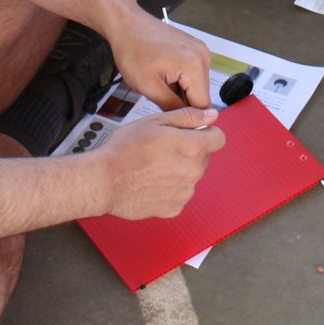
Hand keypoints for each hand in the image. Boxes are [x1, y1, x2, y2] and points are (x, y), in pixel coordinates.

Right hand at [93, 109, 224, 219]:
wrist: (104, 181)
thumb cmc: (125, 149)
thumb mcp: (156, 121)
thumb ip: (188, 117)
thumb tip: (211, 116)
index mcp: (192, 148)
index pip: (219, 138)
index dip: (206, 133)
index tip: (192, 133)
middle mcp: (193, 172)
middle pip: (202, 157)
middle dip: (188, 151)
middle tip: (162, 148)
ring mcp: (184, 193)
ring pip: (190, 176)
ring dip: (178, 170)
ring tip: (152, 167)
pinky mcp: (173, 208)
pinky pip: (178, 195)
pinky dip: (168, 189)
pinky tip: (150, 182)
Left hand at [107, 4, 212, 109]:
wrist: (126, 24)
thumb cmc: (132, 49)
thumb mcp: (148, 86)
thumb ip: (171, 106)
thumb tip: (186, 121)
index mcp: (195, 65)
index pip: (203, 105)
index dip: (187, 117)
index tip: (172, 117)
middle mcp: (203, 56)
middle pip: (201, 95)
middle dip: (182, 101)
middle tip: (159, 96)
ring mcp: (200, 50)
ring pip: (196, 85)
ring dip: (180, 90)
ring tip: (159, 82)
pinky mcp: (194, 48)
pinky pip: (193, 73)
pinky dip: (180, 79)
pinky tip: (163, 74)